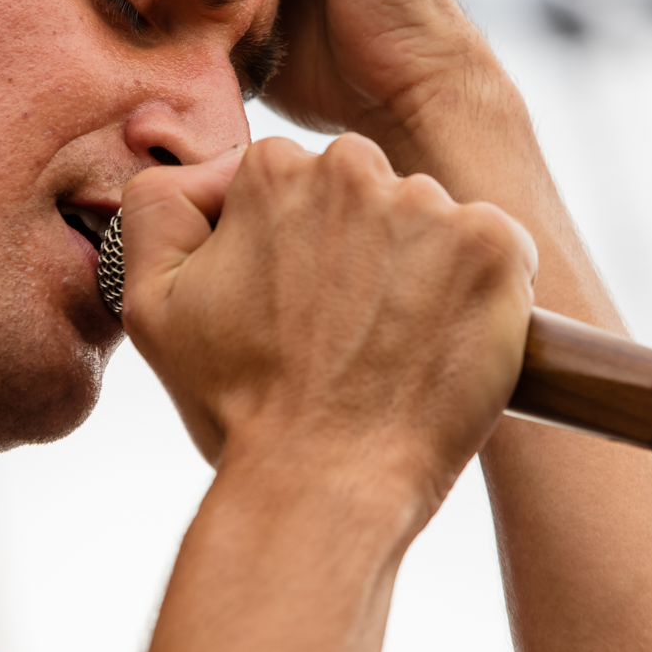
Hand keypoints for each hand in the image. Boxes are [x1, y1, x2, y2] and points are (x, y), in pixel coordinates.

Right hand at [119, 135, 536, 506]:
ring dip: (422, 268)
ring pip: (431, 221)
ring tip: (395, 345)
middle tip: (345, 328)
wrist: (325, 482)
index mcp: (271, 170)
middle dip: (362, 245)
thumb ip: (158, 209)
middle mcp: (352, 169)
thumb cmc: (242, 406)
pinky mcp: (494, 246)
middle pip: (367, 190)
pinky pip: (499, 246)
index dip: (297, 247)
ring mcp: (430, 205)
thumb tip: (213, 172)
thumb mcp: (153, 304)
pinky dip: (484, 290)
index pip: (297, 181)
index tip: (298, 306)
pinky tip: (447, 340)